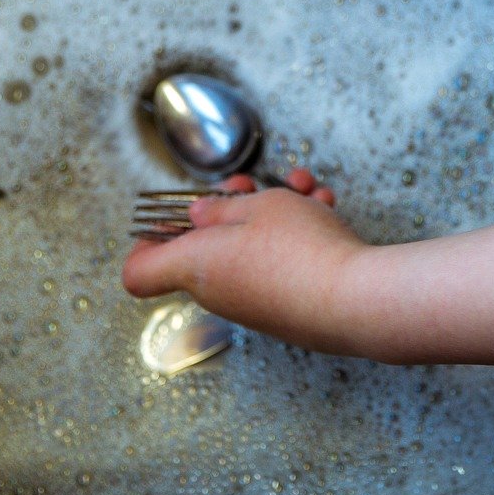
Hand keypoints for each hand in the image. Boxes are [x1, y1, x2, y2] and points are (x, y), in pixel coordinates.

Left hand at [121, 169, 371, 354]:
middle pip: (204, 247)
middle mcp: (218, 292)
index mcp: (194, 266)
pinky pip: (279, 265)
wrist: (355, 300)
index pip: (139, 273)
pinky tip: (324, 208)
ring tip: (303, 188)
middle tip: (249, 185)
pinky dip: (298, 235)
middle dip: (229, 206)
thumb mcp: (256, 206)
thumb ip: (220, 208)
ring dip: (274, 212)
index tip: (168, 216)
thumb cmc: (299, 250)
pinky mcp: (287, 309)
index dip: (145, 242)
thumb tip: (198, 218)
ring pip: (250, 248)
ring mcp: (254, 304)